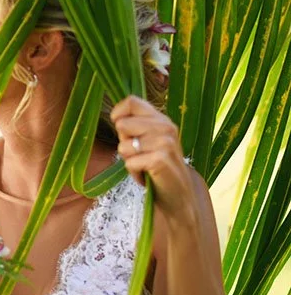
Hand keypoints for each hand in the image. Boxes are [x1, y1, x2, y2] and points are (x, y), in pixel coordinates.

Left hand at [110, 96, 195, 223]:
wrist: (178, 193)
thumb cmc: (156, 165)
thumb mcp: (147, 140)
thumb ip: (134, 126)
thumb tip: (116, 117)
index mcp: (161, 119)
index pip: (132, 101)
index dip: (118, 114)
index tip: (120, 128)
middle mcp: (166, 127)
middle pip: (122, 125)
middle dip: (124, 142)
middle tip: (140, 154)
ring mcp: (165, 143)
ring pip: (123, 146)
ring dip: (129, 161)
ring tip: (144, 166)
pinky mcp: (160, 159)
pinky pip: (130, 163)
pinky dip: (134, 173)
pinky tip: (147, 176)